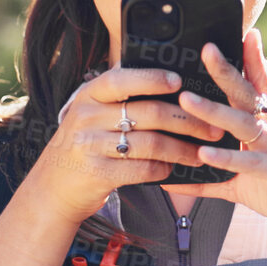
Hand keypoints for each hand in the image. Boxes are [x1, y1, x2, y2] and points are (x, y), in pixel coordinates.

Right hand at [29, 65, 228, 221]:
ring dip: (181, 150)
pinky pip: (141, 169)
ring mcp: (90, 145)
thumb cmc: (85, 144)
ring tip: (200, 153)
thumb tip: (169, 82)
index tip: (180, 81)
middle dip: (187, 121)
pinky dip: (163, 169)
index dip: (153, 78)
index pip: (123, 79)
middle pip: (148, 112)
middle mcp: (87, 116)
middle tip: (213, 127)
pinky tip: (173, 169)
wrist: (53, 187)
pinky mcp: (98, 173)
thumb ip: (119, 97)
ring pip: (150, 143)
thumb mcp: (91, 113)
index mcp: (88, 94)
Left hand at [163, 28, 266, 248]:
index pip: (259, 85)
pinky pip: (250, 163)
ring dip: (213, 111)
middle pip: (247, 95)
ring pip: (243, 124)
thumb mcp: (245, 182)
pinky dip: (226, 158)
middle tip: (206, 49)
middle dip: (226, 71)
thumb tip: (175, 180)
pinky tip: (204, 153)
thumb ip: (211, 177)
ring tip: (185, 100)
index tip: (245, 32)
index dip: (252, 59)